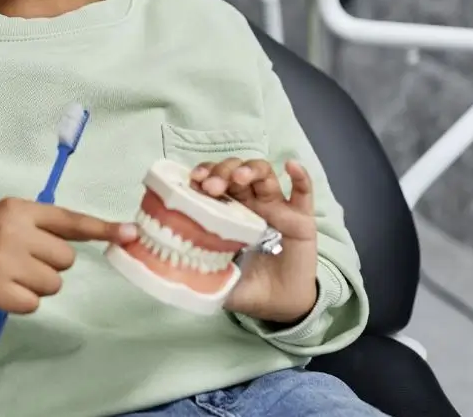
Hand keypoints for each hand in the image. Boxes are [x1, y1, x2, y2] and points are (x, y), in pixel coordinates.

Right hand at [0, 198, 136, 324]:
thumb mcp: (7, 222)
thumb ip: (46, 227)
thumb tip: (101, 235)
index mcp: (17, 209)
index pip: (68, 220)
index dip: (102, 229)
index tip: (130, 234)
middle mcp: (10, 229)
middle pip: (65, 259)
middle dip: (48, 266)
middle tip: (19, 263)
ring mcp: (0, 258)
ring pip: (52, 283)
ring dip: (35, 286)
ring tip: (9, 277)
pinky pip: (33, 303)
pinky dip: (21, 303)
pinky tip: (2, 292)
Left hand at [191, 158, 318, 323]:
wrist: (281, 306)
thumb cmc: (246, 287)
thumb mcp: (216, 280)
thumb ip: (198, 274)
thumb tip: (169, 273)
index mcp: (226, 211)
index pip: (213, 180)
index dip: (204, 173)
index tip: (193, 180)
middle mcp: (250, 203)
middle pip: (235, 171)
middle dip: (222, 172)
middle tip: (212, 186)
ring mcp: (276, 207)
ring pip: (264, 173)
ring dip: (250, 169)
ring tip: (240, 177)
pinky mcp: (301, 219)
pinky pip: (304, 192)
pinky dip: (300, 176)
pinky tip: (292, 166)